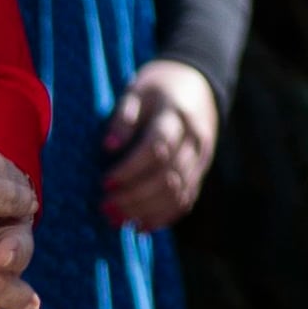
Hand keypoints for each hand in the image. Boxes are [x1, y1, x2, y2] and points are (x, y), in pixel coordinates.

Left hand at [97, 60, 222, 231]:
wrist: (197, 82)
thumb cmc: (158, 86)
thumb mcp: (137, 91)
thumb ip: (123, 117)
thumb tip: (109, 146)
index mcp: (176, 115)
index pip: (157, 148)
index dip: (130, 169)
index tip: (105, 181)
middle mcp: (194, 139)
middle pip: (168, 176)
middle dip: (135, 197)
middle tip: (105, 207)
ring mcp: (202, 157)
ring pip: (178, 193)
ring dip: (146, 211)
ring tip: (116, 220)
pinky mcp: (202, 170)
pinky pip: (187, 200)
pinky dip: (164, 217)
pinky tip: (141, 226)